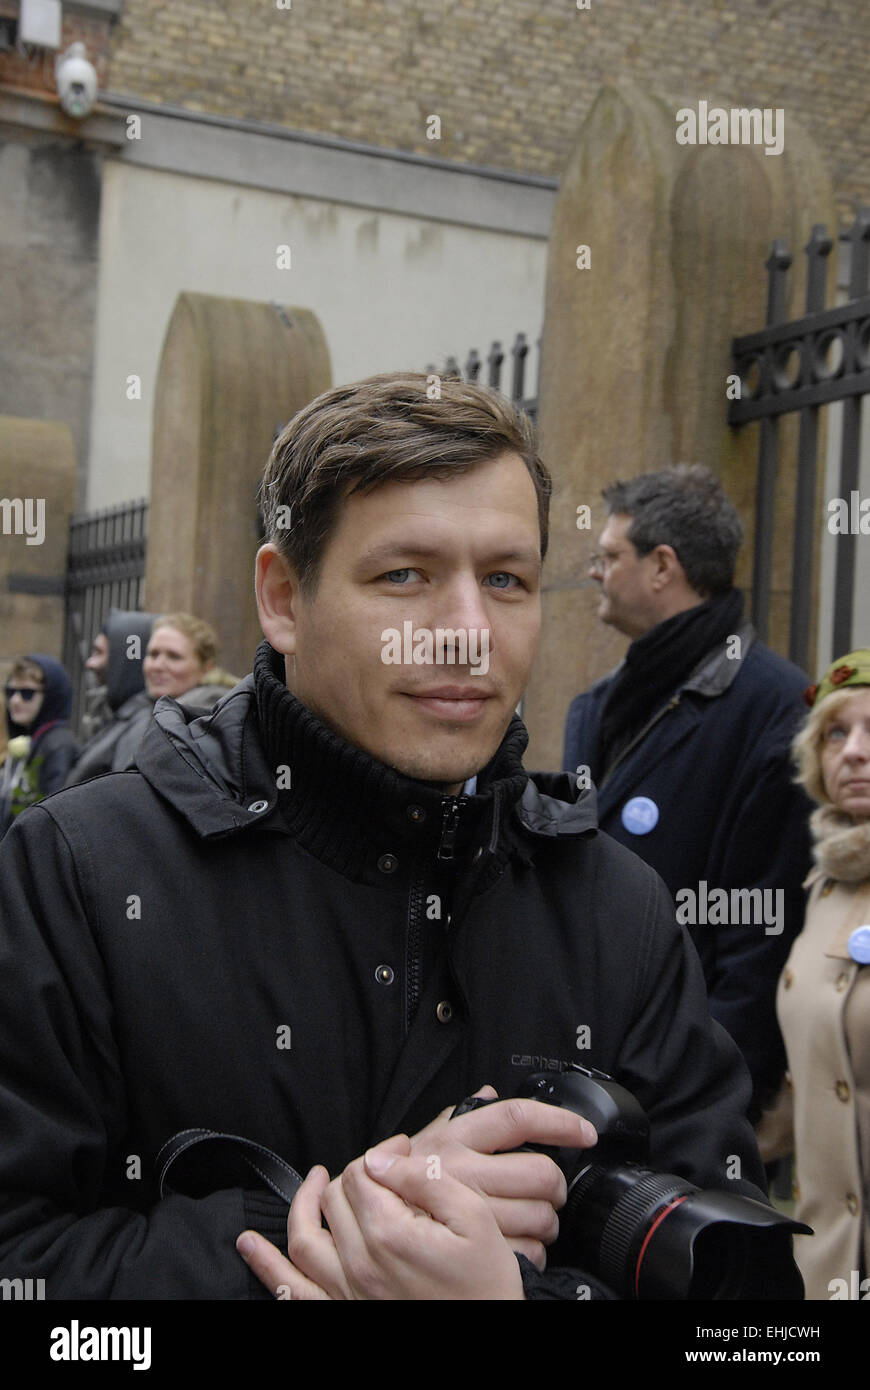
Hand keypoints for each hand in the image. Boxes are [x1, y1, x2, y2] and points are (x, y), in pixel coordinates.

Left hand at [237, 1134, 525, 1299]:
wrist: (493, 1335)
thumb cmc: (488, 1281)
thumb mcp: (474, 1218)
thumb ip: (425, 1179)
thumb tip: (381, 1157)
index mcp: (389, 1235)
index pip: (362, 1172)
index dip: (383, 1151)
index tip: (405, 1151)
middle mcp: (359, 1265)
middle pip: (334, 1198)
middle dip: (353, 1174)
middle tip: (381, 1171)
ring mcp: (346, 1293)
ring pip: (303, 1238)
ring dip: (301, 1205)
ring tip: (313, 1183)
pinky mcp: (343, 1312)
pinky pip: (292, 1291)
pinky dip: (266, 1267)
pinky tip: (249, 1246)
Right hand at [404, 1084, 596, 1268]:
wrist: (367, 1224)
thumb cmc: (400, 1181)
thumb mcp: (426, 1139)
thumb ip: (460, 1115)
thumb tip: (491, 1091)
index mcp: (456, 1137)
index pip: (516, 1117)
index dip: (558, 1122)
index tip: (584, 1131)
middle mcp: (463, 1170)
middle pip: (541, 1172)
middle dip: (557, 1185)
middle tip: (551, 1191)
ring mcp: (469, 1212)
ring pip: (540, 1216)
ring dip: (548, 1222)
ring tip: (536, 1221)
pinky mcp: (473, 1250)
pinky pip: (528, 1252)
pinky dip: (534, 1253)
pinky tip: (521, 1246)